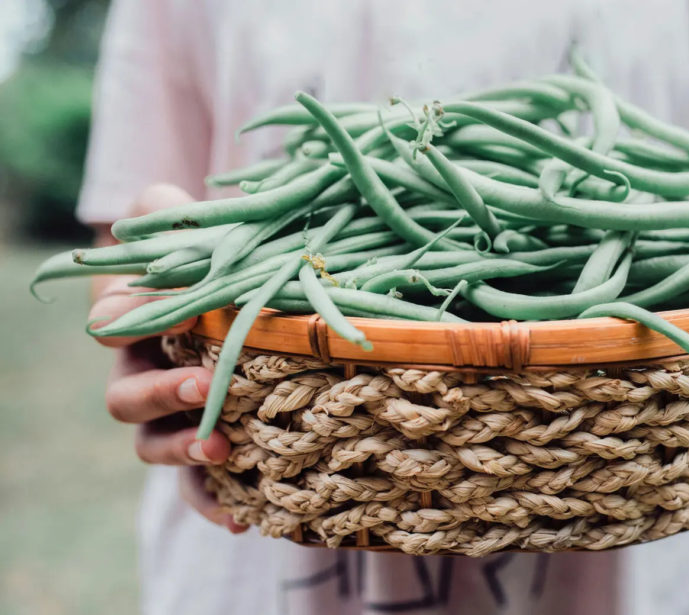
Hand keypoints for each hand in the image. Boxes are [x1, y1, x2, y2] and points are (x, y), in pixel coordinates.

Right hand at [91, 184, 245, 533]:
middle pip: (127, 398)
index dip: (119, 326)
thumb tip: (162, 205)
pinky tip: (243, 518)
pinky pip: (198, 486)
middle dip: (159, 394)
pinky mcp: (206, 445)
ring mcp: (171, 417)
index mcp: (136, 322)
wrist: (240, 300)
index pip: (112, 326)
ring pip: (155, 445)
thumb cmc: (208, 258)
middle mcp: (143, 375)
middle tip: (198, 388)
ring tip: (221, 449)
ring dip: (183, 451)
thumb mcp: (188, 224)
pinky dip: (213, 503)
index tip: (132, 325)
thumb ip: (171, 212)